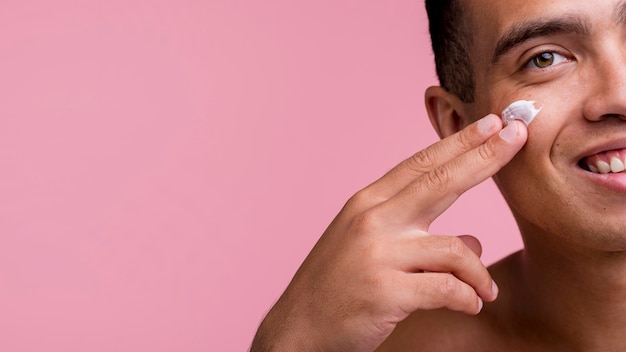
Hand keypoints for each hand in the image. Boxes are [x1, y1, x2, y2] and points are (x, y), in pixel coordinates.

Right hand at [251, 114, 527, 351]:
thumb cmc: (335, 286)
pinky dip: (467, 297)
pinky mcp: (385, 291)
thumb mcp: (369, 248)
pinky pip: (448, 288)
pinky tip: (472, 305)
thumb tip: (474, 240)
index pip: (421, 165)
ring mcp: (377, 254)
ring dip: (480, 274)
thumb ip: (418, 236)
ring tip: (486, 291)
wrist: (297, 330)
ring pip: (456, 249)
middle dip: (485, 156)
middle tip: (518, 135)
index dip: (459, 142)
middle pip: (440, 181)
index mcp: (367, 204)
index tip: (492, 123)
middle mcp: (372, 220)